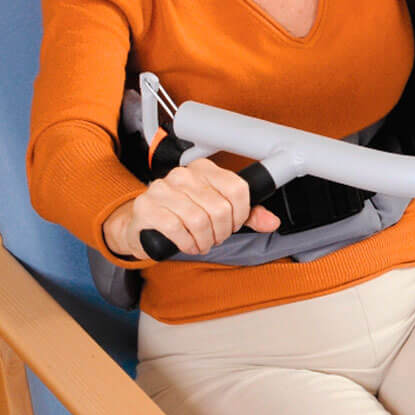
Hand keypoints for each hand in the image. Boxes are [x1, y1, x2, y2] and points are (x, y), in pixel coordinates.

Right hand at [104, 156, 278, 259]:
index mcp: (203, 169)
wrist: (143, 223)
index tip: (233, 223)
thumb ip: (247, 215)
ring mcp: (161, 190)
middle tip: (215, 237)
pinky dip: (188, 243)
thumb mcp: (219, 212)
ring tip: (202, 243)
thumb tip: (271, 222)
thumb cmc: (184, 215)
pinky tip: (188, 245)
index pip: (237, 189)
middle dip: (222, 231)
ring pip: (199, 220)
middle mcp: (182, 175)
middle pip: (220, 208)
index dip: (241, 214)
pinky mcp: (147, 208)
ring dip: (205, 240)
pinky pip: (177, 229)